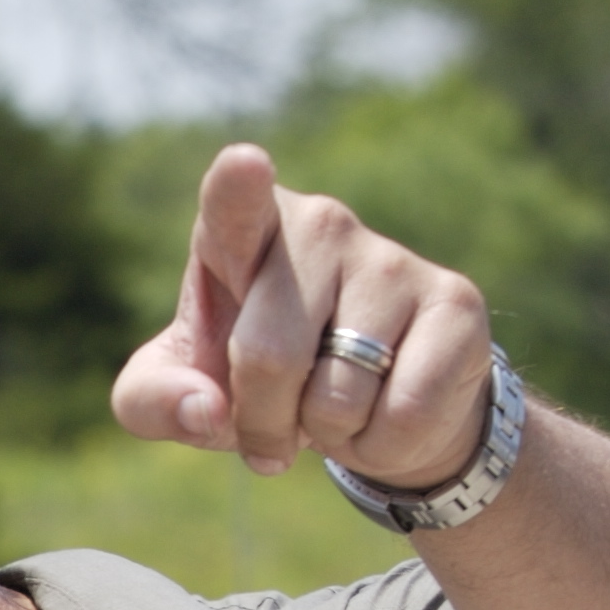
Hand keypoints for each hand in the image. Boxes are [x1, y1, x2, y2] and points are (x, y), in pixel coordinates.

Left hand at [112, 143, 494, 492]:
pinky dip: (382, 446)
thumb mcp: (187, 394)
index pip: (234, 202)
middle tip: (275, 426)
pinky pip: (403, 415)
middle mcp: (319, 226)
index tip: (245, 163)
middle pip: (267, 355)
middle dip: (262, 422)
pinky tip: (385, 414)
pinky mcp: (454, 302)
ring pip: (338, 396)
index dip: (238, 184)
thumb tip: (205, 409)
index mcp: (239, 233)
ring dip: (327, 435)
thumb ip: (155, 402)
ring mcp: (391, 259)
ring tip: (336, 407)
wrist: (374, 409)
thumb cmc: (259, 386)